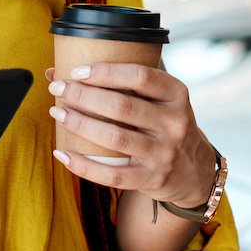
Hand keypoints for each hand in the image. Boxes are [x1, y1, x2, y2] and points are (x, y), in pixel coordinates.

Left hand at [47, 64, 214, 207]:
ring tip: (57, 113)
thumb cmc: (163, 124)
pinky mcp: (152, 179)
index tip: (77, 71)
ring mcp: (164, 153)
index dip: (106, 72)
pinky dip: (83, 165)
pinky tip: (62, 153)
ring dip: (80, 124)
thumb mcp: (158, 100)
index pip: (140, 77)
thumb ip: (120, 84)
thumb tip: (56, 71)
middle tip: (58, 89)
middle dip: (84, 95)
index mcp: (176, 95)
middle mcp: (174, 123)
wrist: (194, 170)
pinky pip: (112, 175)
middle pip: (122, 106)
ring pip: (114, 137)